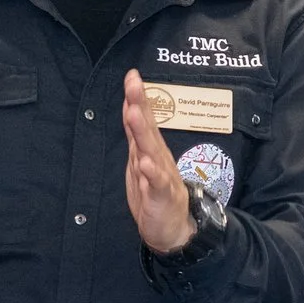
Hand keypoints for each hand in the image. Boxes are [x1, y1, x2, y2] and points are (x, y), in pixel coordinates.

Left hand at [122, 70, 196, 254]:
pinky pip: (157, 183)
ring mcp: (161, 175)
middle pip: (147, 128)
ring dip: (143, 132)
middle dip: (140, 104)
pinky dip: (152, 172)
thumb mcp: (140, 159)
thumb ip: (136, 133)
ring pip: (151, 151)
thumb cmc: (155, 191)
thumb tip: (130, 104)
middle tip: (133, 83)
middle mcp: (158, 157)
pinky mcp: (162, 196)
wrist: (173, 228)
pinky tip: (145, 162)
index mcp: (151, 148)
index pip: (143, 118)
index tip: (131, 74)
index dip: (137, 97)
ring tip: (134, 112)